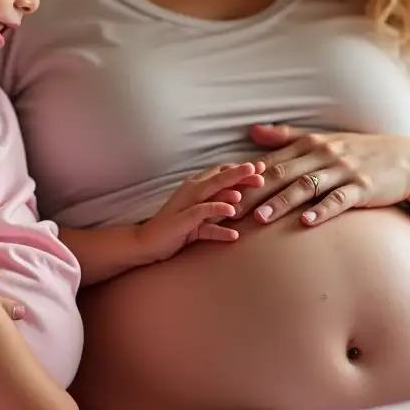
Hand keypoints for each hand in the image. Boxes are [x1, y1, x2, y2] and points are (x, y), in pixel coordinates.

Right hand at [138, 162, 264, 261]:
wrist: (147, 242)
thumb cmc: (178, 228)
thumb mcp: (202, 215)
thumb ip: (218, 206)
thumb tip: (240, 199)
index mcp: (196, 186)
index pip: (221, 172)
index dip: (241, 169)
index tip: (262, 168)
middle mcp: (192, 190)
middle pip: (219, 177)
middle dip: (241, 174)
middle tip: (261, 172)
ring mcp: (186, 204)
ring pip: (210, 191)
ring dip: (229, 191)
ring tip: (246, 192)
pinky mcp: (182, 221)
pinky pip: (201, 215)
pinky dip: (216, 213)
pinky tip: (232, 215)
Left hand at [237, 124, 409, 226]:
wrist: (408, 159)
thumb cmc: (359, 151)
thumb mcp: (322, 139)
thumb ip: (285, 137)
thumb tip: (251, 130)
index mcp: (309, 145)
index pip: (270, 162)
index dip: (245, 177)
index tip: (221, 191)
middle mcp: (323, 155)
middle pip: (281, 175)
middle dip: (253, 193)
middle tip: (229, 209)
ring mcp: (343, 171)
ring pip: (306, 187)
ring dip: (281, 202)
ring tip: (260, 219)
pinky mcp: (363, 187)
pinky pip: (339, 200)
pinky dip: (322, 210)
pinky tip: (306, 222)